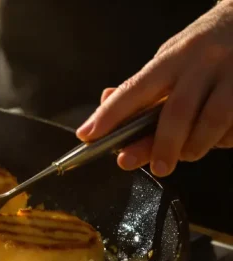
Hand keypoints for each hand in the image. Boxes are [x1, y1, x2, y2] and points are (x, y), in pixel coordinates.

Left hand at [76, 1, 232, 176]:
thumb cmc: (206, 47)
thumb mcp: (173, 57)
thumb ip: (145, 85)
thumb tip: (105, 101)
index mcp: (174, 57)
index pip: (135, 88)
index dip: (109, 115)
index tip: (88, 135)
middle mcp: (202, 64)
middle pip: (176, 113)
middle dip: (161, 146)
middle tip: (158, 167)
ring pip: (211, 122)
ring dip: (195, 147)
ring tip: (187, 154)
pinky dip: (223, 139)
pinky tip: (217, 137)